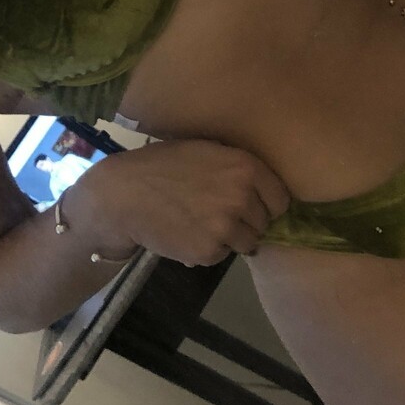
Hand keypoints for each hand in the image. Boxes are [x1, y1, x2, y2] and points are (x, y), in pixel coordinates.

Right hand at [67, 139, 291, 266]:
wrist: (123, 195)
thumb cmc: (163, 166)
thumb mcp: (206, 150)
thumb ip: (238, 166)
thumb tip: (265, 186)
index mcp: (246, 167)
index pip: (281, 199)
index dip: (267, 204)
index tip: (252, 205)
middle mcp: (242, 196)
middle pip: (265, 223)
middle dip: (247, 222)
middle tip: (218, 214)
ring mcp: (226, 226)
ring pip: (248, 243)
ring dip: (231, 238)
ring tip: (203, 223)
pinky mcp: (209, 251)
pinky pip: (222, 255)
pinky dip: (209, 250)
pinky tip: (188, 234)